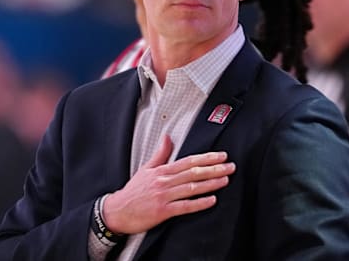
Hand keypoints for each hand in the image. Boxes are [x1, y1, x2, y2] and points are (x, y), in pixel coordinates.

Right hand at [102, 135, 234, 233]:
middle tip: (231, 166)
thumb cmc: (133, 191)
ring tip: (225, 180)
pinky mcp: (162, 211)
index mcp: (162, 171)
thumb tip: (167, 137)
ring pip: (191, 188)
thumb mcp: (145, 169)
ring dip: (210, 184)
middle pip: (194, 173)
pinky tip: (212, 200)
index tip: (222, 156)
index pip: (189, 161)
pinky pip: (184, 206)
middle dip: (214, 169)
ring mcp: (164, 196)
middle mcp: (164, 181)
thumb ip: (160, 154)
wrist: (117, 211)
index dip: (207, 158)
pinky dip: (199, 203)